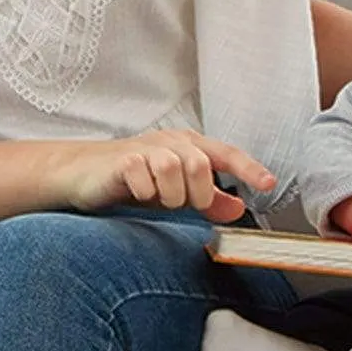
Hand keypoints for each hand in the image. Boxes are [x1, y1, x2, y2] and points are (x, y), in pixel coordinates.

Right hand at [53, 128, 276, 222]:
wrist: (83, 173)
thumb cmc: (132, 178)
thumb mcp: (175, 190)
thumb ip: (207, 199)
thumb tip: (237, 208)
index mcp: (188, 146)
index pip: (226, 154)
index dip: (248, 169)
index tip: (268, 184)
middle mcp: (170, 142)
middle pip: (200, 164)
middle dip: (196, 192)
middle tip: (182, 204)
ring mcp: (145, 148)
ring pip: (174, 168)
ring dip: (170, 194)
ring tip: (157, 199)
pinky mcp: (122, 160)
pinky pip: (143, 175)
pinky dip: (144, 191)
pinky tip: (136, 193)